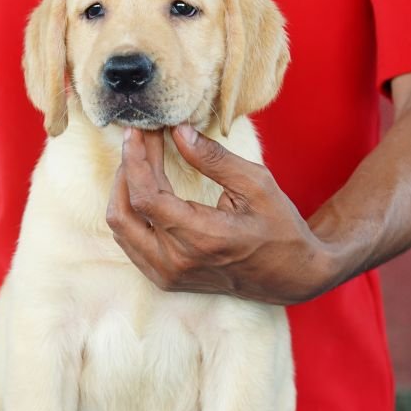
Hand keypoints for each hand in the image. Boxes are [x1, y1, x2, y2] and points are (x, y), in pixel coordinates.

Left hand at [106, 125, 334, 304]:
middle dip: (127, 169)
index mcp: (202, 238)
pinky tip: (146, 185)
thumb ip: (214, 158)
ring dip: (124, 189)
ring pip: (120, 228)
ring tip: (142, 158)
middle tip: (141, 139)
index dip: (135, 161)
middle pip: (123, 212)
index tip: (137, 132)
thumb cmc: (279, 228)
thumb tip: (178, 132)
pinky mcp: (165, 279)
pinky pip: (130, 242)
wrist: (290, 277)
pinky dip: (130, 210)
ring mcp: (168, 275)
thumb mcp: (256, 185)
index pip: (146, 198)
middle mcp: (177, 262)